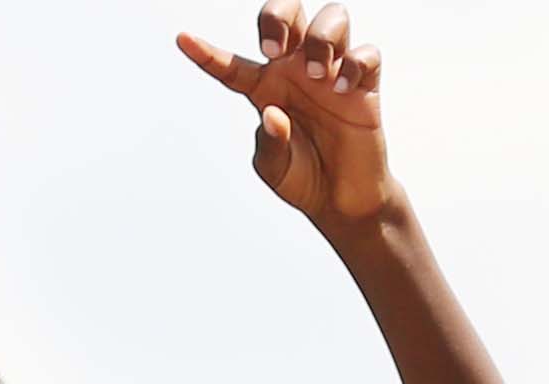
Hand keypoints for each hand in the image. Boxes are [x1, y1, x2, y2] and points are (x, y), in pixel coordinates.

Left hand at [176, 4, 394, 225]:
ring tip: (318, 74)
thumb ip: (268, 144)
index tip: (182, 41)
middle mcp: (297, 70)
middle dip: (279, 15)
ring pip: (332, 18)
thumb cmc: (304, 179)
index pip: (231, 63)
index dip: (206, 53)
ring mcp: (332, 73)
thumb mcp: (274, 170)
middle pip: (287, 13)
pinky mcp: (364, 85)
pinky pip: (366, 52)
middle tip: (275, 50)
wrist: (343, 201)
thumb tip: (273, 113)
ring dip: (321, 37)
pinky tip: (343, 90)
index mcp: (265, 87)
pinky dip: (356, 63)